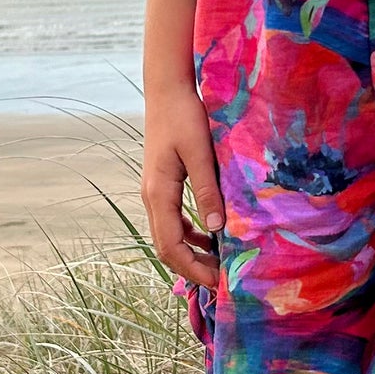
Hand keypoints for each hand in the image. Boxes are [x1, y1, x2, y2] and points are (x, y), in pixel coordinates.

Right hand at [143, 84, 225, 287]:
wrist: (167, 91)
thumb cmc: (184, 116)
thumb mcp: (200, 153)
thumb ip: (207, 190)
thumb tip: (216, 228)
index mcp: (159, 193)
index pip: (170, 246)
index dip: (192, 269)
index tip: (218, 281)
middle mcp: (152, 197)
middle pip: (166, 247)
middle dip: (192, 267)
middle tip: (222, 280)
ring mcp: (155, 192)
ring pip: (168, 235)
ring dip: (191, 253)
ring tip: (218, 263)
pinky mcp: (163, 185)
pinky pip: (173, 220)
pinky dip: (190, 234)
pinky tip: (210, 235)